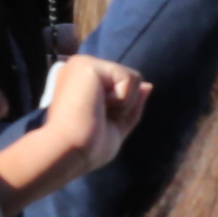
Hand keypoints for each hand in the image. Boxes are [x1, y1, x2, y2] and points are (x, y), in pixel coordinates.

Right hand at [0, 55, 149, 213]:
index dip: (120, 110)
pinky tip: (97, 106)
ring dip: (123, 105)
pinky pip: (130, 78)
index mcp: (82, 81)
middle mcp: (80, 68)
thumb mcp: (116, 126)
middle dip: (124, 107)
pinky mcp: (89, 64)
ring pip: (134, 78)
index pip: (120, 86)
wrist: (69, 152)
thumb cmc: (87, 147)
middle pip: (131, 81)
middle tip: (96, 119)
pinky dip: (122, 100)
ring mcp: (83, 64)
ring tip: (95, 112)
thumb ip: (132, 105)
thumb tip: (148, 85)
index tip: (94, 123)